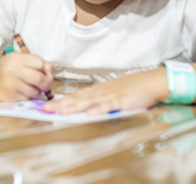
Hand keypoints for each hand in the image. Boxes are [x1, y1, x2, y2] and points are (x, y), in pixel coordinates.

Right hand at [0, 53, 53, 100]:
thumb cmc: (7, 68)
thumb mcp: (19, 60)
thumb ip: (37, 63)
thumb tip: (50, 74)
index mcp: (16, 58)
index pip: (40, 63)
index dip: (46, 70)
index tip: (45, 73)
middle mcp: (12, 70)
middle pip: (39, 79)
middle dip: (46, 83)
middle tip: (45, 85)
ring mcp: (9, 84)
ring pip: (34, 91)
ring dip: (36, 91)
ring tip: (29, 87)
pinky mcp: (9, 96)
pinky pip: (27, 99)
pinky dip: (28, 97)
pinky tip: (21, 92)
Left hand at [43, 68, 167, 114]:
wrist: (150, 82)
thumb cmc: (130, 89)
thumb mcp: (110, 95)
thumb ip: (97, 102)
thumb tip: (84, 110)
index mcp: (96, 91)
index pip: (75, 97)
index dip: (60, 102)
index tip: (46, 107)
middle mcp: (100, 92)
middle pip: (77, 99)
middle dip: (61, 104)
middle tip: (46, 109)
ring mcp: (110, 96)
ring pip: (89, 101)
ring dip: (75, 106)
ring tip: (61, 111)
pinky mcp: (122, 100)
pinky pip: (109, 106)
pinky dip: (99, 109)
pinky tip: (90, 113)